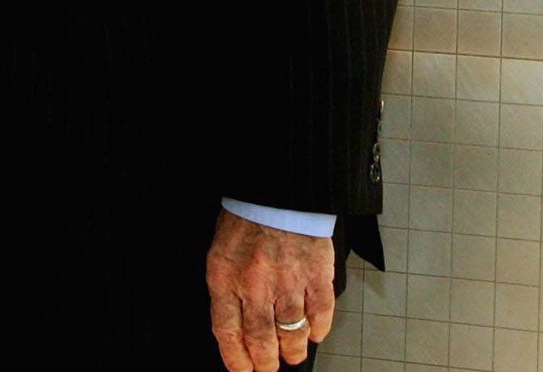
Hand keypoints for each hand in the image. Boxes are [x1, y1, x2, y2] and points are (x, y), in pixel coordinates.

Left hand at [206, 209, 334, 370]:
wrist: (278, 189)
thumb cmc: (247, 219)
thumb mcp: (221, 253)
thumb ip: (226, 289)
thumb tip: (235, 327)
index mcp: (226, 277)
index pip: (227, 332)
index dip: (235, 359)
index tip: (242, 371)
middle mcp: (257, 284)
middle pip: (262, 340)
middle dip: (265, 362)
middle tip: (268, 368)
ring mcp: (289, 281)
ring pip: (293, 333)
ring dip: (293, 351)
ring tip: (292, 356)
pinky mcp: (318, 274)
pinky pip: (321, 313)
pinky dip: (319, 329)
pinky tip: (314, 333)